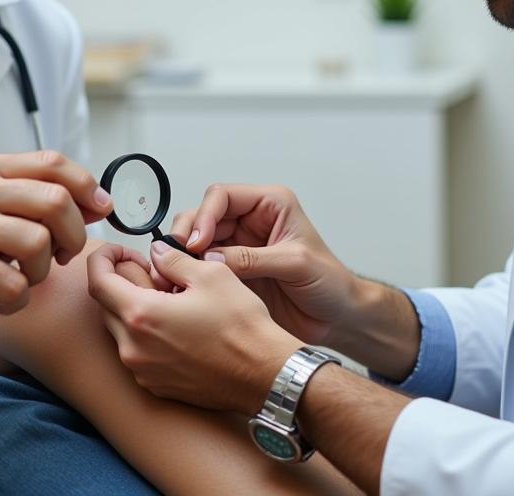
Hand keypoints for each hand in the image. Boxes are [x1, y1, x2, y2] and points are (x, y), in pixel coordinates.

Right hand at [0, 149, 112, 354]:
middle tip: (60, 257)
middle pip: (56, 200)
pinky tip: (0, 300)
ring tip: (22, 279)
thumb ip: (34, 201)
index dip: (87, 186)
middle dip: (73, 235)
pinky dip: (18, 300)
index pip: (53, 162)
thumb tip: (97, 201)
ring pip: (41, 241)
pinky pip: (17, 283)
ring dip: (43, 271)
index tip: (100, 210)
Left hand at [88, 241, 297, 413]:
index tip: (120, 251)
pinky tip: (177, 325)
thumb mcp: (210, 274)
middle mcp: (133, 349)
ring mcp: (143, 372)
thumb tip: (156, 252)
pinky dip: (147, 334)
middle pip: (106, 305)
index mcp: (141, 316)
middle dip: (122, 282)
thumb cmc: (241, 327)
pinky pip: (137, 353)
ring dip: (135, 308)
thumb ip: (173, 258)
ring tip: (170, 298)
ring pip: (121, 330)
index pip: (97, 281)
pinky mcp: (156, 386)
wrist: (264, 375)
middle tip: (153, 271)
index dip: (103, 258)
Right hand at [170, 184, 359, 348]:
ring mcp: (239, 245)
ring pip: (198, 239)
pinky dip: (190, 273)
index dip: (204, 216)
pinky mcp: (233, 270)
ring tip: (176, 274)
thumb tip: (211, 258)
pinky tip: (183, 285)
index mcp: (270, 204)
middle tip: (177, 259)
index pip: (222, 196)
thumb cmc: (329, 283)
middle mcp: (251, 220)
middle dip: (187, 234)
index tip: (196, 243)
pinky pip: (203, 265)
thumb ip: (253, 259)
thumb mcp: (294, 264)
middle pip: (204, 215)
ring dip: (184, 254)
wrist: (337, 317)